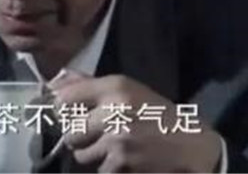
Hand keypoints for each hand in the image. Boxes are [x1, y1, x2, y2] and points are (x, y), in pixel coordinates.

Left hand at [48, 70, 221, 172]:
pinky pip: (99, 171)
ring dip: (95, 156)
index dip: (62, 110)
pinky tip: (127, 161)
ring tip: (116, 149)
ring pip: (82, 156)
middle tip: (100, 137)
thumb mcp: (128, 90)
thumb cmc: (157, 114)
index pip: (65, 98)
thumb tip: (54, 83)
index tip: (69, 115)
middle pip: (70, 133)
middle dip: (81, 139)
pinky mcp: (121, 166)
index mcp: (115, 87)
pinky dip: (110, 170)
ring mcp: (117, 141)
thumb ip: (90, 85)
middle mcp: (113, 111)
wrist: (193, 145)